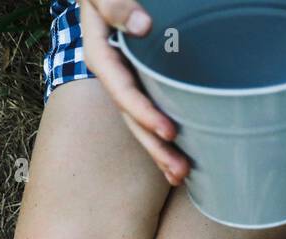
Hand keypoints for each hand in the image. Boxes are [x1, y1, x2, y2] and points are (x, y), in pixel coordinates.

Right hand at [80, 0, 190, 184]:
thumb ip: (115, 4)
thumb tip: (143, 27)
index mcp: (101, 55)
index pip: (123, 91)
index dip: (144, 113)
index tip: (169, 131)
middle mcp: (114, 74)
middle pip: (133, 117)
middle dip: (155, 146)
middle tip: (179, 171)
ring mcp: (128, 79)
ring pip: (142, 121)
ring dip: (161, 150)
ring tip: (181, 175)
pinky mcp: (144, 80)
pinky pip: (154, 109)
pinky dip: (166, 134)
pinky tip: (184, 155)